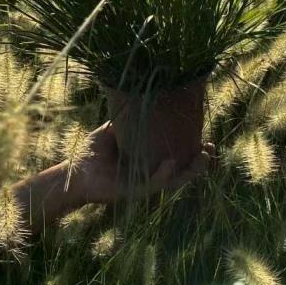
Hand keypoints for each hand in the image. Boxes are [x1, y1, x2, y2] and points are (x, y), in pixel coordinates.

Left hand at [69, 121, 214, 204]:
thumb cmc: (93, 151)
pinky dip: (162, 175)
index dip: (195, 150)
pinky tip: (171, 163)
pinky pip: (152, 185)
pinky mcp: (132, 192)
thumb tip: (144, 92)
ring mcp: (143, 184)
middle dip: (200, 162)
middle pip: (183, 171)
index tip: (208, 138)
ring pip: (174, 181)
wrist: (74, 172)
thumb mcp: (115, 128)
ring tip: (202, 157)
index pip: (179, 158)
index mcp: (150, 161)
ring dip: (190, 171)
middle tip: (211, 148)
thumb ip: (131, 116)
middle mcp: (150, 174)